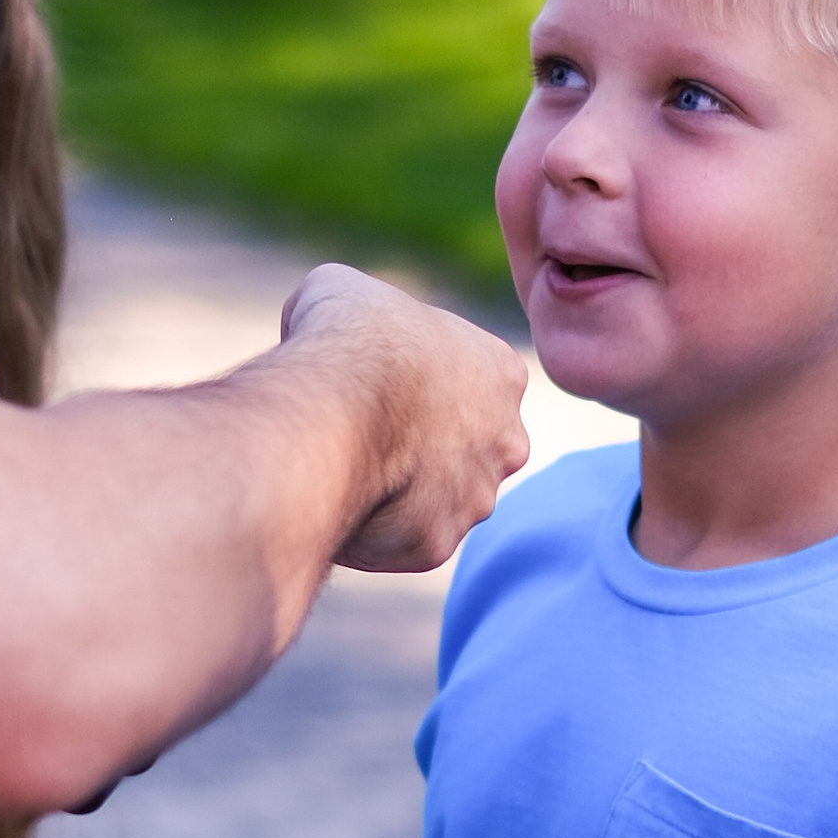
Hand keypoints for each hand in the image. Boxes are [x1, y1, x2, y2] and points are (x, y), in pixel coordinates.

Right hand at [280, 265, 529, 573]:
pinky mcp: (436, 545)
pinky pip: (405, 539)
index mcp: (503, 374)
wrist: (330, 414)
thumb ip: (365, 315)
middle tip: (369, 433)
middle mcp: (508, 442)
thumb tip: (337, 329)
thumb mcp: (346, 292)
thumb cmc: (346, 342)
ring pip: (440, 500)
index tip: (380, 382)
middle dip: (427, 445)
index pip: (472, 384)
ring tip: (350, 469)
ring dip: (404, 491)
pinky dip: (375, 529)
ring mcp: (476, 499)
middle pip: (467, 448)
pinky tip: (341, 502)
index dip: (421, 382)